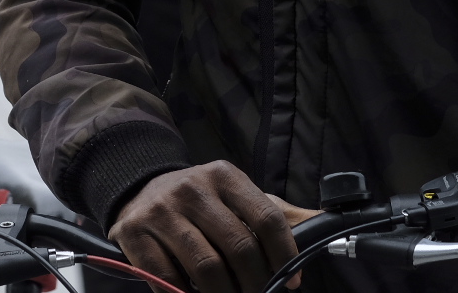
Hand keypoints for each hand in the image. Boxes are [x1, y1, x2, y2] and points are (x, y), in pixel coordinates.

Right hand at [108, 161, 315, 292]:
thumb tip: (323, 223)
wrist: (138, 188)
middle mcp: (193, 188)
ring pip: (207, 268)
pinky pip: (168, 280)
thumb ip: (276, 212)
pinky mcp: (134, 234)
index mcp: (224, 176)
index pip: (267, 218)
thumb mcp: (237, 195)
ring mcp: (162, 211)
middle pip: (239, 247)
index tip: (291, 282)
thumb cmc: (199, 200)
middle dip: (256, 283)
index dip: (284, 256)